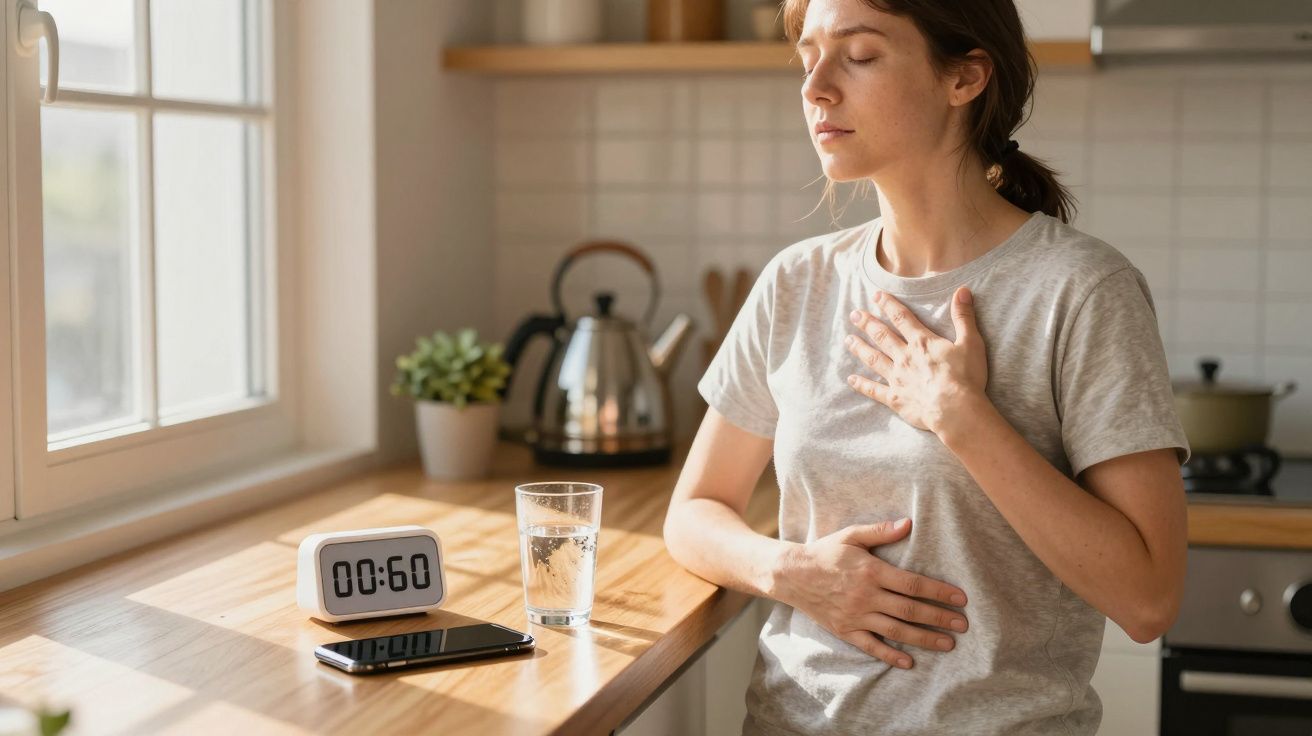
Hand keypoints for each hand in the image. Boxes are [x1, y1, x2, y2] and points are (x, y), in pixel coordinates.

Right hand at [772, 519, 969, 669]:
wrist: (791, 574)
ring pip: (896, 631)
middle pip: (910, 610)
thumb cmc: (824, 552)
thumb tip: (908, 523)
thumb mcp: (850, 535)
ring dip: (924, 639)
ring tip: (948, 644)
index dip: (939, 592)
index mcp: (871, 571)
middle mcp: (866, 596)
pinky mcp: (845, 630)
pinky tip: (909, 662)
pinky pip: (871, 646)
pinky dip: (890, 656)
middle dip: (940, 618)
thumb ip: (880, 531)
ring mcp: (856, 616)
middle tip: (962, 625)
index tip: (960, 598)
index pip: (913, 584)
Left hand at [844, 287, 987, 435]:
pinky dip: (862, 384)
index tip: (876, 296)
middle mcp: (905, 357)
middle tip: (854, 314)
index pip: (902, 318)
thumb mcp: (970, 342)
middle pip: (882, 336)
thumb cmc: (965, 377)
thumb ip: (963, 317)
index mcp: (922, 343)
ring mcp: (897, 378)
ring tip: (848, 340)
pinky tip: (851, 379)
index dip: (888, 305)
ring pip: (874, 359)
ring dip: (860, 348)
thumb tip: (962, 291)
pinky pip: (874, 390)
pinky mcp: (895, 398)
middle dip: (867, 323)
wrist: (955, 410)